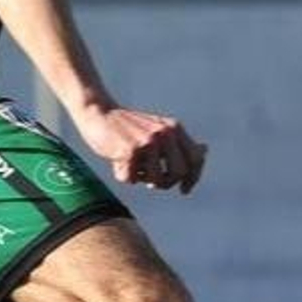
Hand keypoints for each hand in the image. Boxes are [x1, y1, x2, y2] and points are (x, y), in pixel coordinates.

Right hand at [74, 105, 206, 193]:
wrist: (97, 111)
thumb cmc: (125, 125)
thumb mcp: (157, 129)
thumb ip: (178, 142)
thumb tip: (204, 151)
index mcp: (173, 128)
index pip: (196, 158)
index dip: (193, 178)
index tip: (184, 190)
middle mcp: (164, 133)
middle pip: (179, 173)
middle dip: (166, 183)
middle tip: (150, 181)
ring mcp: (148, 142)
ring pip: (157, 180)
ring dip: (142, 179)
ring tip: (131, 167)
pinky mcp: (130, 150)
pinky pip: (132, 179)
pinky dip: (122, 175)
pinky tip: (116, 161)